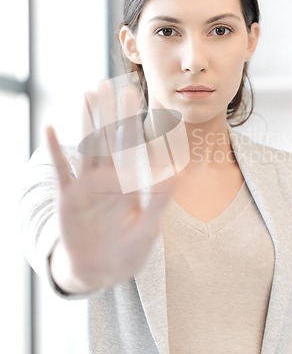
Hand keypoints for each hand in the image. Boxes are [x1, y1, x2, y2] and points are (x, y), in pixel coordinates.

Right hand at [47, 81, 175, 292]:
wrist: (101, 270)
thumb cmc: (127, 250)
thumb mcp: (148, 226)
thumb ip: (161, 199)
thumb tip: (179, 171)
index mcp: (128, 182)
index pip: (131, 146)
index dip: (132, 121)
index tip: (137, 96)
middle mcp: (106, 178)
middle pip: (108, 138)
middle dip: (109, 112)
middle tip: (108, 83)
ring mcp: (86, 186)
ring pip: (86, 147)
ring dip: (85, 121)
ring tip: (86, 95)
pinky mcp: (68, 197)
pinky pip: (61, 169)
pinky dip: (55, 150)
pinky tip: (50, 128)